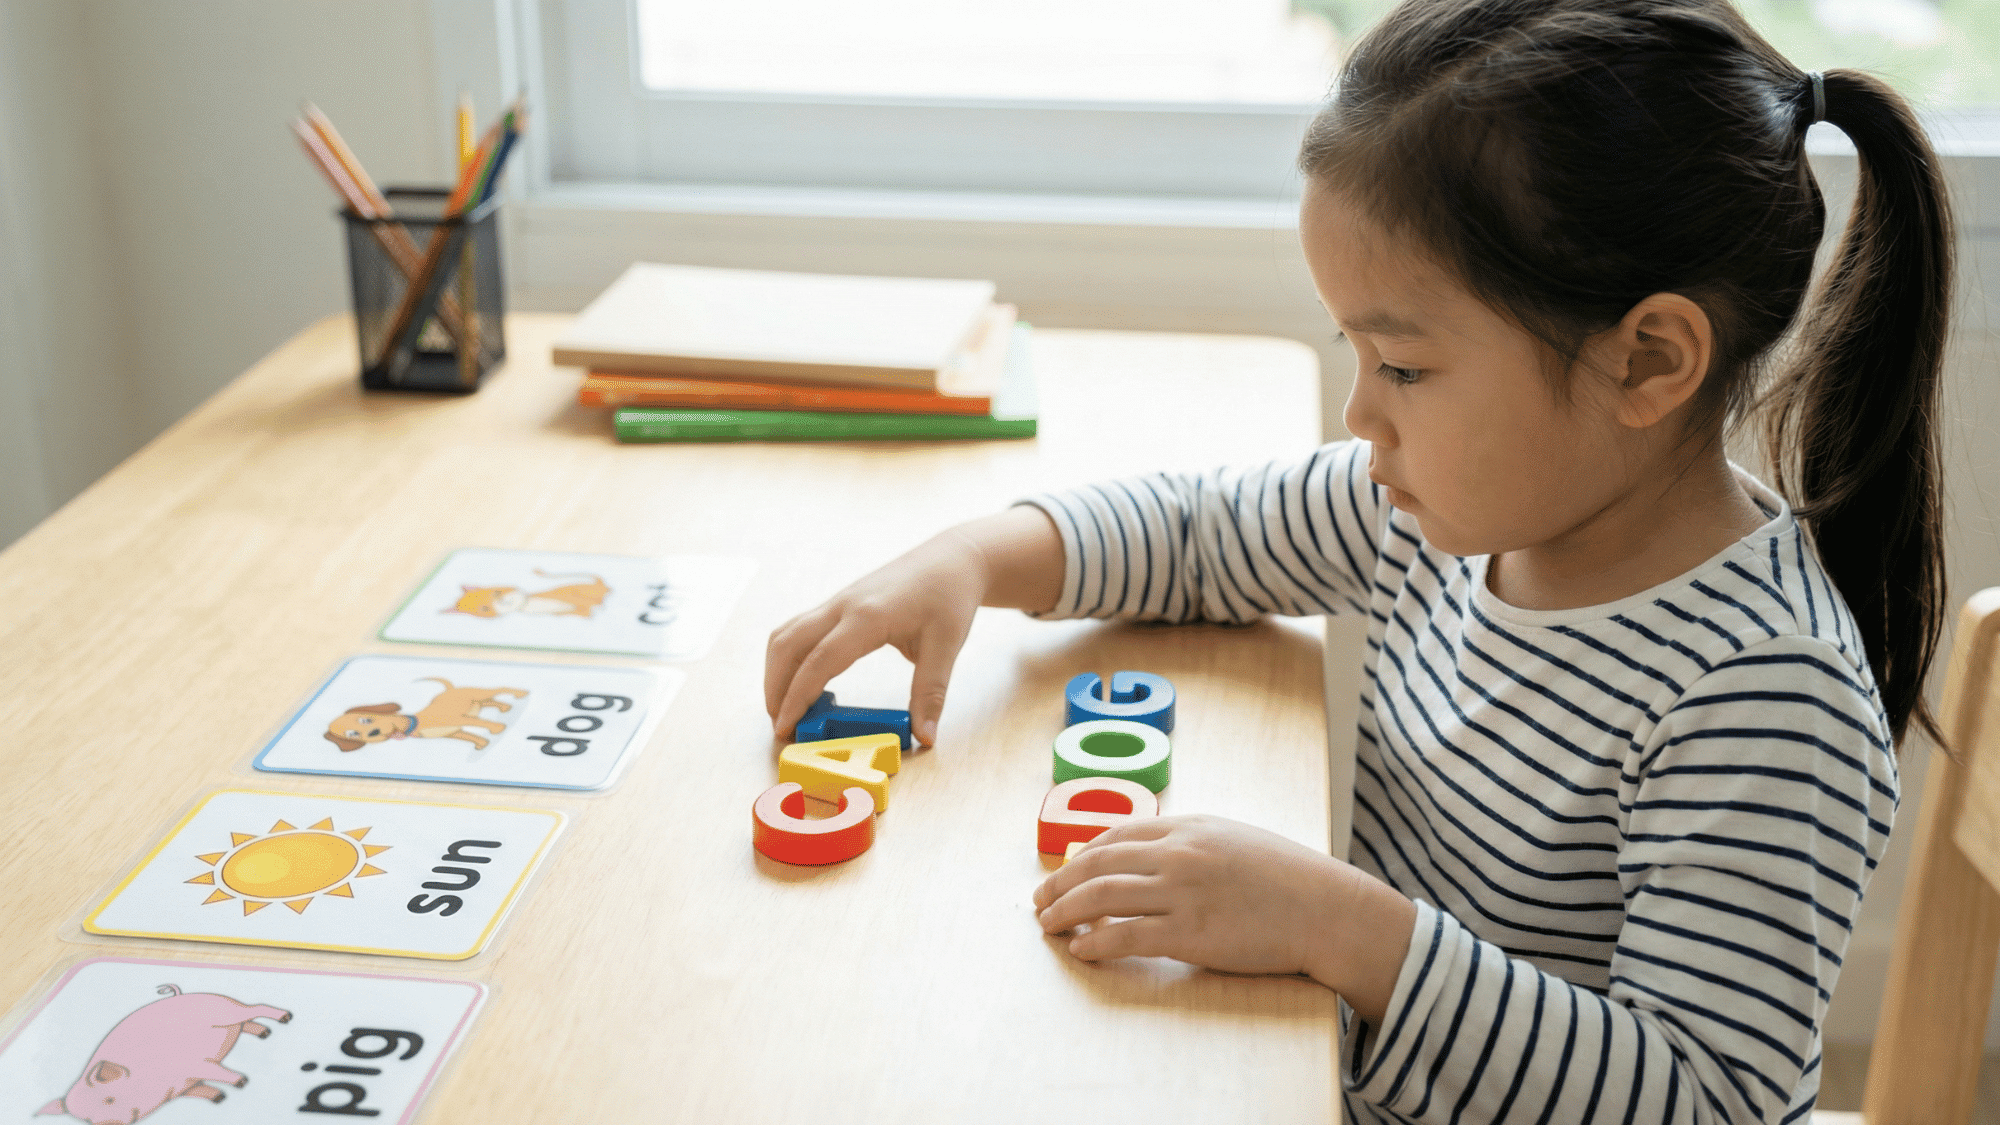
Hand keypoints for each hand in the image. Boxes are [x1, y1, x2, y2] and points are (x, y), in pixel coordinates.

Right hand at [764, 530, 984, 747]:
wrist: (952, 559)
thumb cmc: (950, 596)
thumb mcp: (946, 646)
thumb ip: (930, 693)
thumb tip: (925, 737)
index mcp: (868, 616)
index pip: (820, 661)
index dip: (797, 697)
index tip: (786, 727)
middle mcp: (843, 605)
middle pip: (788, 645)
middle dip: (775, 688)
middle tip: (781, 725)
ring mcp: (837, 602)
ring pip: (787, 635)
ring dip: (776, 671)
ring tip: (784, 708)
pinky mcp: (838, 604)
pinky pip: (799, 629)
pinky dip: (789, 657)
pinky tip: (801, 681)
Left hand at [1032, 814, 1415, 1021]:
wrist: (1328, 909)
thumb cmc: (1289, 879)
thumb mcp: (1236, 840)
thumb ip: (1192, 844)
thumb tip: (1152, 858)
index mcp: (1190, 826)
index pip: (1117, 834)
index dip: (1081, 854)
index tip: (1064, 870)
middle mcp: (1179, 853)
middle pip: (1097, 863)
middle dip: (1059, 883)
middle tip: (1040, 901)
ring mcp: (1181, 892)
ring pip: (1100, 897)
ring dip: (1065, 911)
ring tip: (1048, 926)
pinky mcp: (1188, 933)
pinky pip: (1124, 935)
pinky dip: (1094, 942)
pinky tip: (1080, 950)